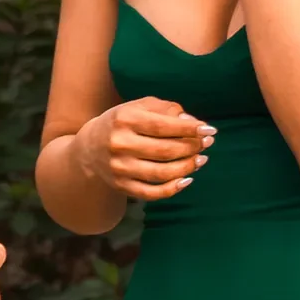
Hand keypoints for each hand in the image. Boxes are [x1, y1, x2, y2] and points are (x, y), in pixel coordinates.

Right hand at [74, 96, 213, 201]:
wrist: (90, 148)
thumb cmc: (123, 123)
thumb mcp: (139, 107)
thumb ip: (166, 109)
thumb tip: (193, 122)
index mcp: (125, 119)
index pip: (163, 125)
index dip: (190, 129)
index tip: (209, 130)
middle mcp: (120, 144)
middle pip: (165, 150)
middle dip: (192, 147)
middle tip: (207, 144)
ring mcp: (120, 168)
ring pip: (161, 173)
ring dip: (187, 167)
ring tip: (201, 160)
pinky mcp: (122, 186)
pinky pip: (152, 192)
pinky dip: (172, 189)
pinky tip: (186, 180)